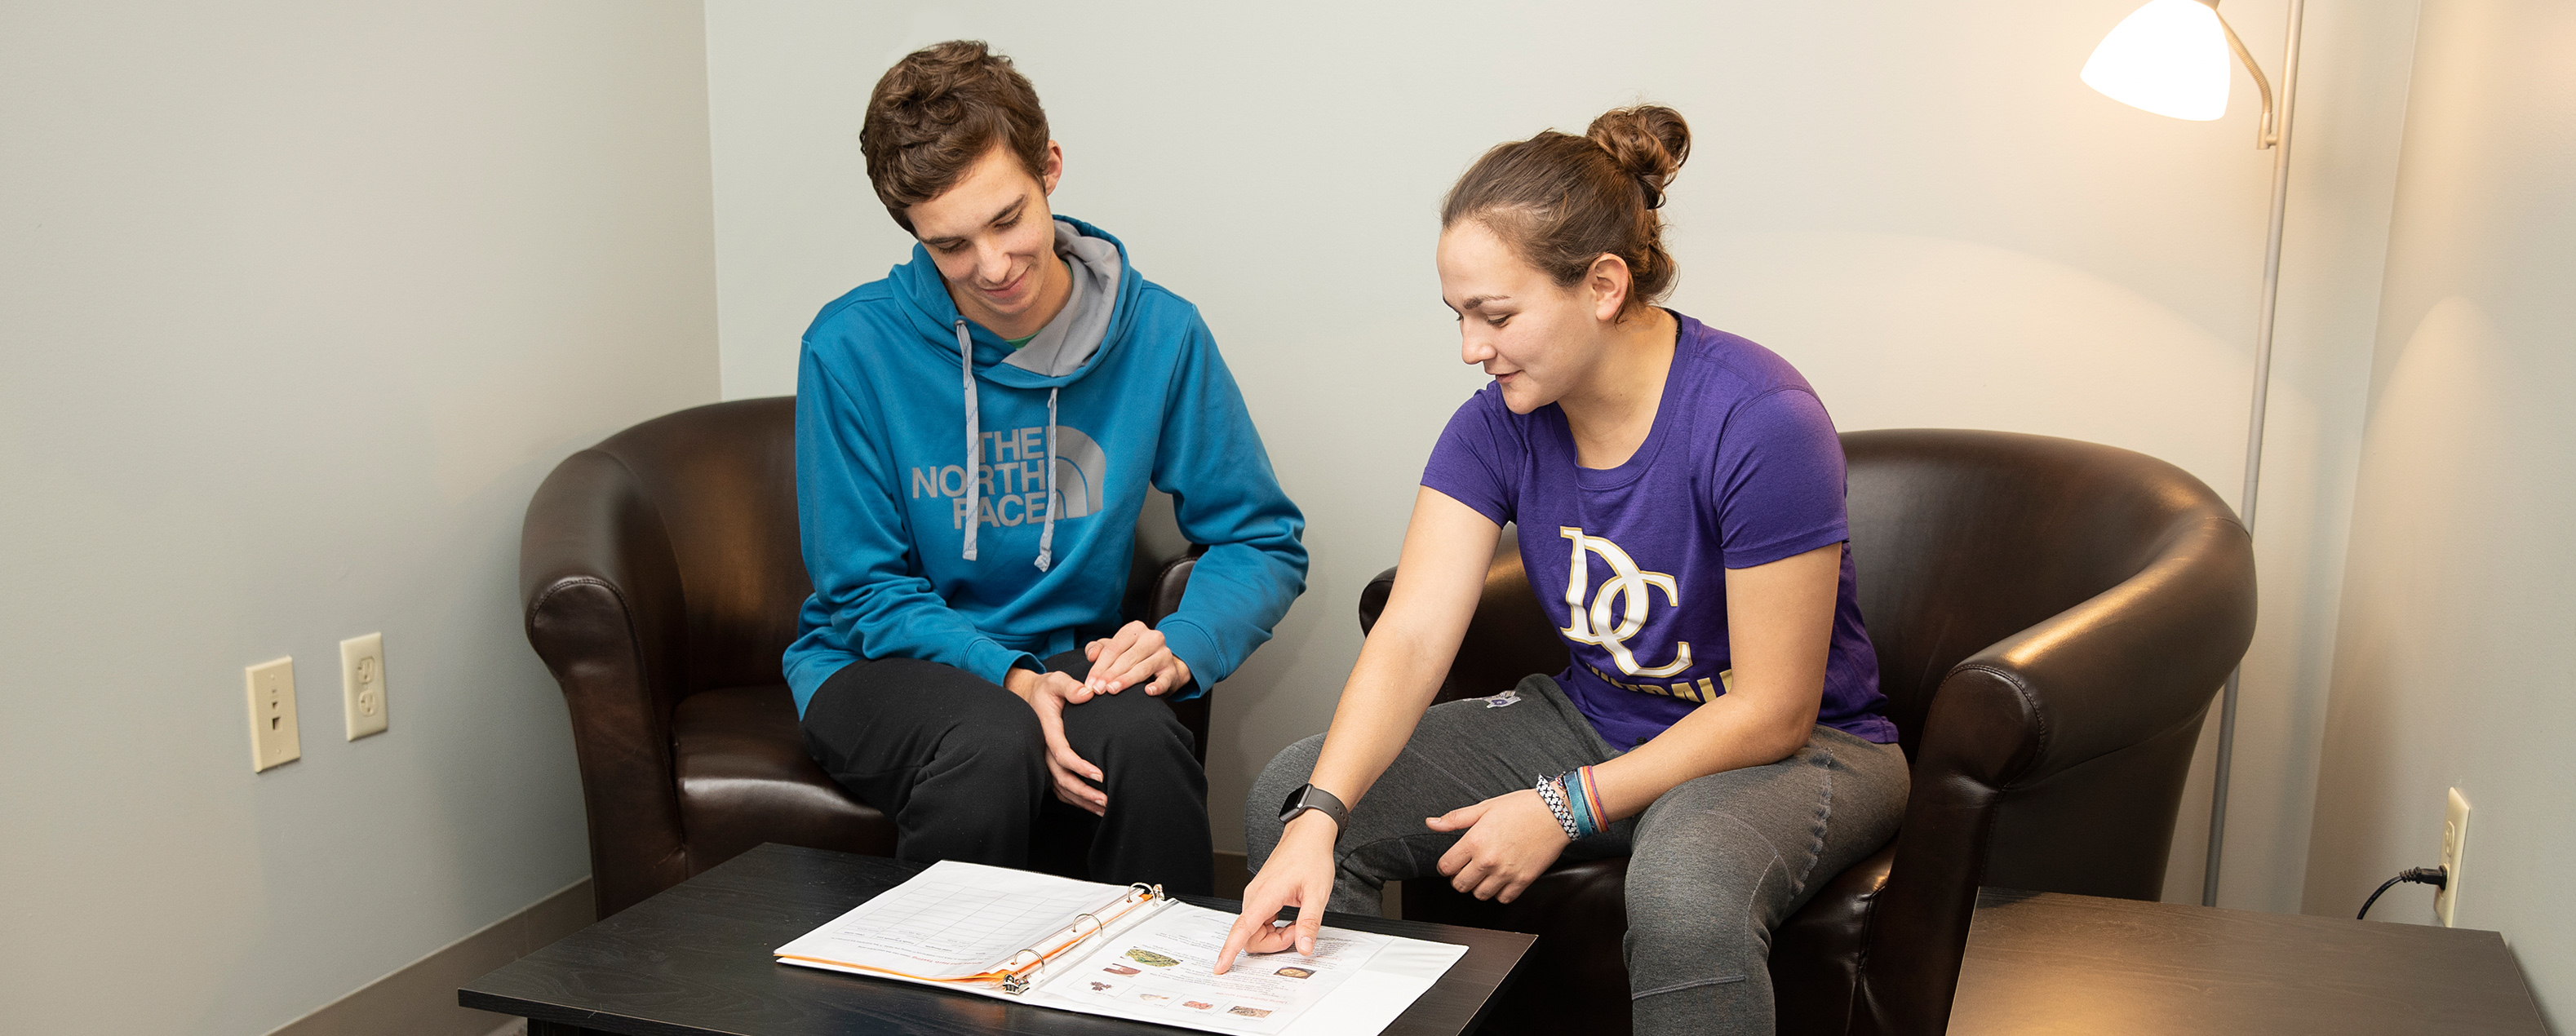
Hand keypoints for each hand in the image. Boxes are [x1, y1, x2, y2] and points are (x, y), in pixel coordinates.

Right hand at [1003, 668, 1106, 815]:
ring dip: (1081, 801)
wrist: (1029, 696)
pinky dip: (1074, 799)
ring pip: (1060, 787)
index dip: (1079, 767)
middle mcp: (1043, 749)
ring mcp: (1044, 759)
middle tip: (1106, 800)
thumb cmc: (1047, 688)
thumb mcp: (1056, 680)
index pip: (1061, 753)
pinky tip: (1091, 806)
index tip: (1099, 775)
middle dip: (1084, 792)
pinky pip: (1059, 787)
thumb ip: (1070, 687)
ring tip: (1104, 809)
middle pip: (1061, 778)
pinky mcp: (1048, 764)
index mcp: (1048, 730)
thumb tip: (1088, 693)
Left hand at [1082, 621, 1191, 696]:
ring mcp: (1164, 654)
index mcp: (1135, 630)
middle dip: (1109, 675)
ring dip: (1126, 680)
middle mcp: (1152, 638)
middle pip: (1126, 658)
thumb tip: (1091, 656)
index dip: (1099, 666)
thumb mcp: (1115, 648)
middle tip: (1098, 689)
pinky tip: (1148, 692)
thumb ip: (1098, 649)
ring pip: (1143, 668)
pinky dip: (1157, 686)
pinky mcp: (1172, 671)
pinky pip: (1164, 679)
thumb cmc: (1133, 657)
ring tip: (1112, 690)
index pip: (1113, 648)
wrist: (1163, 666)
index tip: (1090, 683)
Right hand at [1214, 812, 1338, 972]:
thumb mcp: (1318, 893)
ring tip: (1297, 922)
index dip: (1229, 950)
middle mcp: (1254, 896)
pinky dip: (1274, 927)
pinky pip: (1259, 922)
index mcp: (1265, 895)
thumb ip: (1309, 923)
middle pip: (1249, 936)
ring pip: (1254, 930)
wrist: (1307, 836)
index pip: (1242, 929)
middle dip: (1273, 943)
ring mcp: (1255, 896)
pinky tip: (1290, 919)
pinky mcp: (1260, 896)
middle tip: (1298, 930)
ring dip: (1275, 935)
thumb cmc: (1310, 857)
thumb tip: (1304, 947)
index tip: (1220, 967)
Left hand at [1425, 790, 1569, 902]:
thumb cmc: (1522, 807)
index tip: (1452, 862)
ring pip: (1479, 895)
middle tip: (1467, 868)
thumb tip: (1431, 823)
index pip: (1446, 867)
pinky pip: (1502, 899)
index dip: (1446, 865)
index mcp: (1475, 841)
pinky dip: (1499, 892)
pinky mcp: (1523, 881)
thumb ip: (1455, 819)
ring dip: (1478, 886)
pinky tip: (1501, 879)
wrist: (1556, 813)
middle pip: (1460, 885)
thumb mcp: (1485, 807)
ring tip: (1484, 874)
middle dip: (1459, 878)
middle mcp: (1488, 860)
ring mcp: (1506, 873)